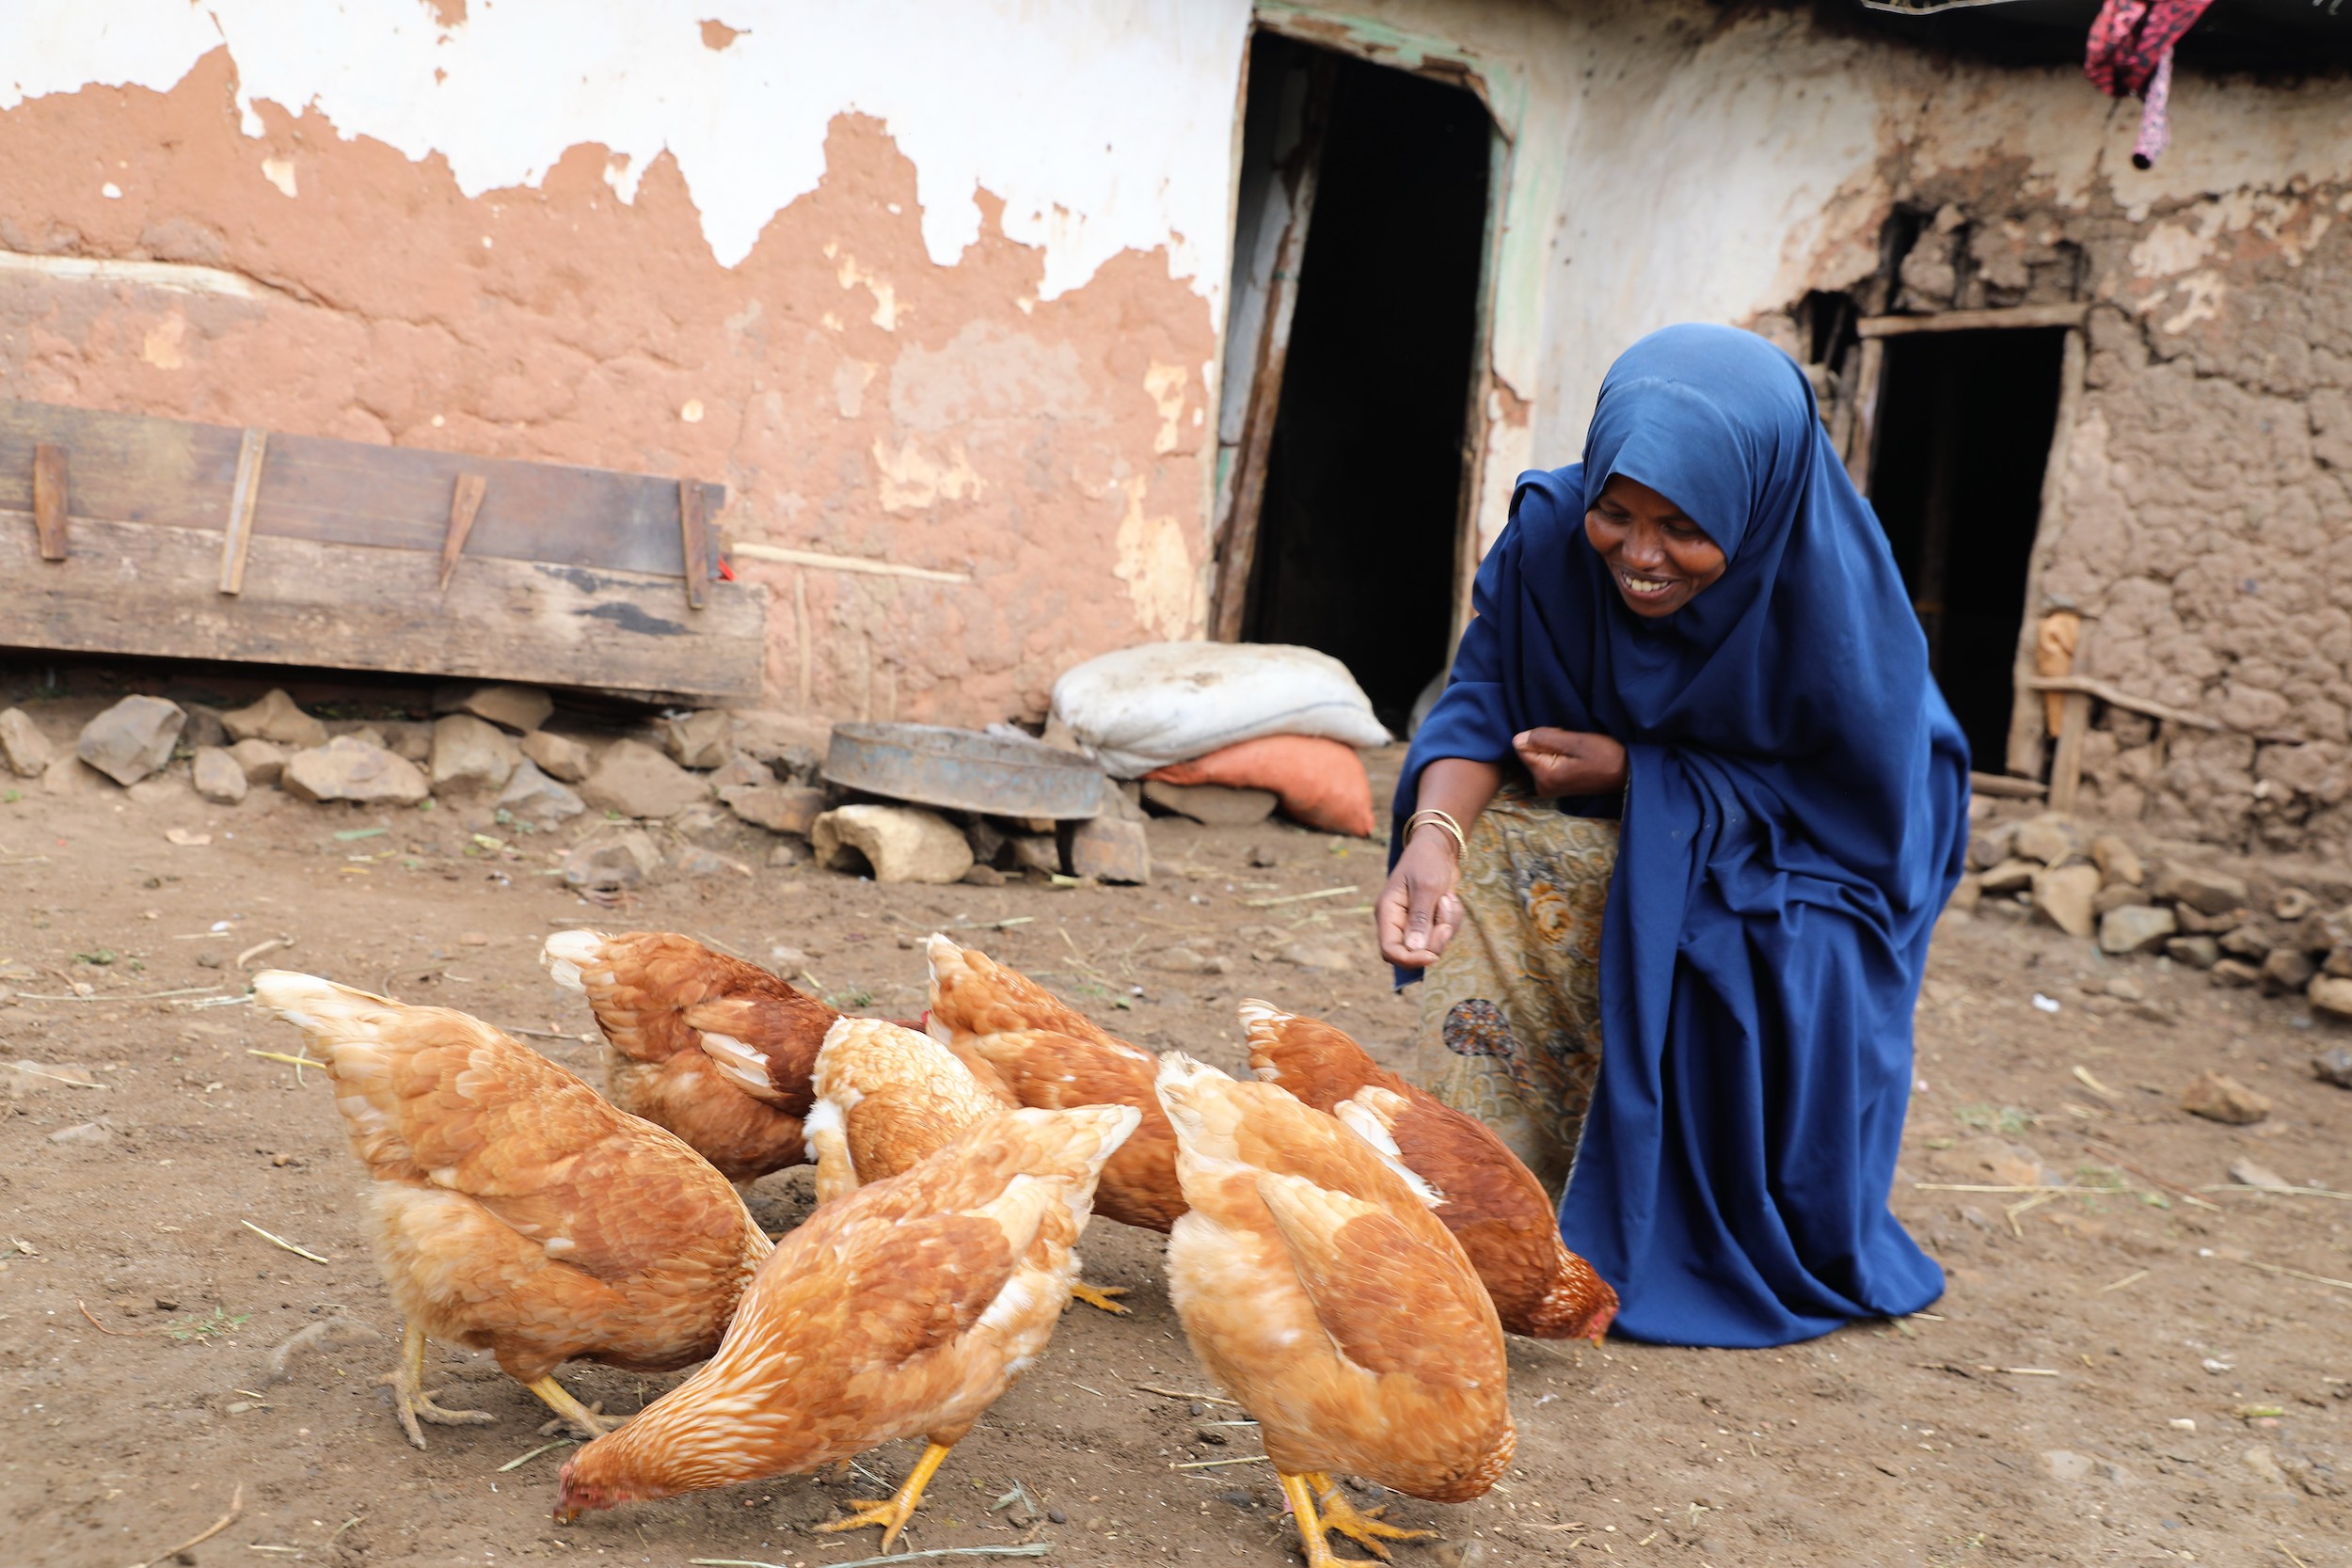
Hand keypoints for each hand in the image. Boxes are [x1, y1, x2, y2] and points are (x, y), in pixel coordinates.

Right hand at [1377, 829, 1466, 968]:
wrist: (1439, 848)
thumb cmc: (1427, 861)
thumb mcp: (1426, 886)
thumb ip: (1420, 918)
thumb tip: (1414, 948)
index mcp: (1388, 913)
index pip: (1390, 950)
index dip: (1410, 959)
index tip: (1432, 956)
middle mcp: (1397, 922)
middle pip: (1413, 952)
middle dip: (1435, 941)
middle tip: (1447, 919)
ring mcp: (1414, 923)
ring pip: (1433, 944)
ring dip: (1448, 925)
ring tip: (1447, 898)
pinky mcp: (1430, 922)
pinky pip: (1445, 934)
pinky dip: (1453, 920)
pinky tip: (1450, 899)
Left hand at [1513, 727, 1627, 797]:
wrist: (1626, 773)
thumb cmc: (1605, 755)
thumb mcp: (1575, 741)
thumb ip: (1543, 739)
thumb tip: (1517, 739)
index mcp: (1544, 776)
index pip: (1522, 746)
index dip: (1541, 736)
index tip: (1563, 739)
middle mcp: (1541, 787)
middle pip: (1529, 752)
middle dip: (1547, 743)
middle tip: (1572, 746)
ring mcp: (1547, 789)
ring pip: (1538, 757)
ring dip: (1554, 749)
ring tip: (1575, 752)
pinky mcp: (1554, 787)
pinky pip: (1546, 764)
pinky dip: (1557, 756)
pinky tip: (1574, 758)